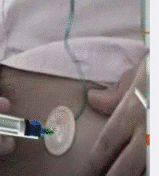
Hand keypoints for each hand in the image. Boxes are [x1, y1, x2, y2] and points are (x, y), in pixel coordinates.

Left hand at [78, 60, 146, 175]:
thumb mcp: (142, 73)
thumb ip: (118, 92)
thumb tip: (93, 99)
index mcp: (131, 115)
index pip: (106, 145)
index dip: (95, 162)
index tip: (87, 172)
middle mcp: (148, 134)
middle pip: (124, 168)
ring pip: (144, 171)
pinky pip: (157, 164)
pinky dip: (149, 170)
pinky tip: (145, 171)